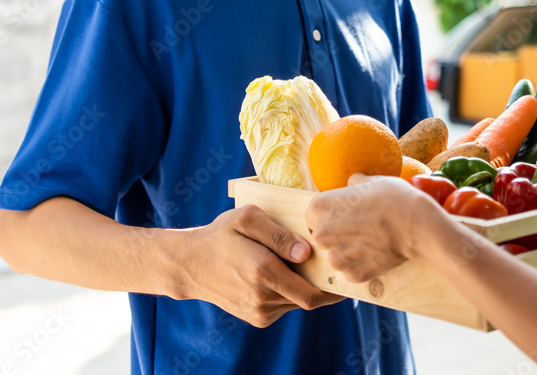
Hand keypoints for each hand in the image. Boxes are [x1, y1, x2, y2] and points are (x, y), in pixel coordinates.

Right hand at [175, 205, 341, 327]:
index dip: (335, 288)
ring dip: (305, 287)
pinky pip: (284, 306)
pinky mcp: (256, 318)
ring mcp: (259, 311)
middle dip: (324, 285)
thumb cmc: (221, 234)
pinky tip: (284, 273)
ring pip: (297, 303)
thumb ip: (279, 234)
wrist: (190, 264)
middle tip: (334, 266)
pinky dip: (290, 292)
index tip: (347, 274)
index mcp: (263, 272)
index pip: (313, 293)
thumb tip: (306, 253)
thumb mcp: (248, 219)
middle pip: (309, 299)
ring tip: (305, 265)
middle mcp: (262, 297)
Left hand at [306, 174, 441, 282]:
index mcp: (319, 207)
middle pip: (322, 236)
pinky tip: (378, 253)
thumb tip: (353, 183)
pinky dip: (363, 265)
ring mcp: (336, 258)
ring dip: (349, 252)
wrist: (416, 226)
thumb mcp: (372, 181)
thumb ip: (355, 183)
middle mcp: (321, 234)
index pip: (314, 213)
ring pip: (336, 256)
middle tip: (360, 228)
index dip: (330, 213)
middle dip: (337, 234)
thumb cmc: (394, 198)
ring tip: (371, 241)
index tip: (345, 214)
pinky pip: (352, 270)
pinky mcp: (352, 275)